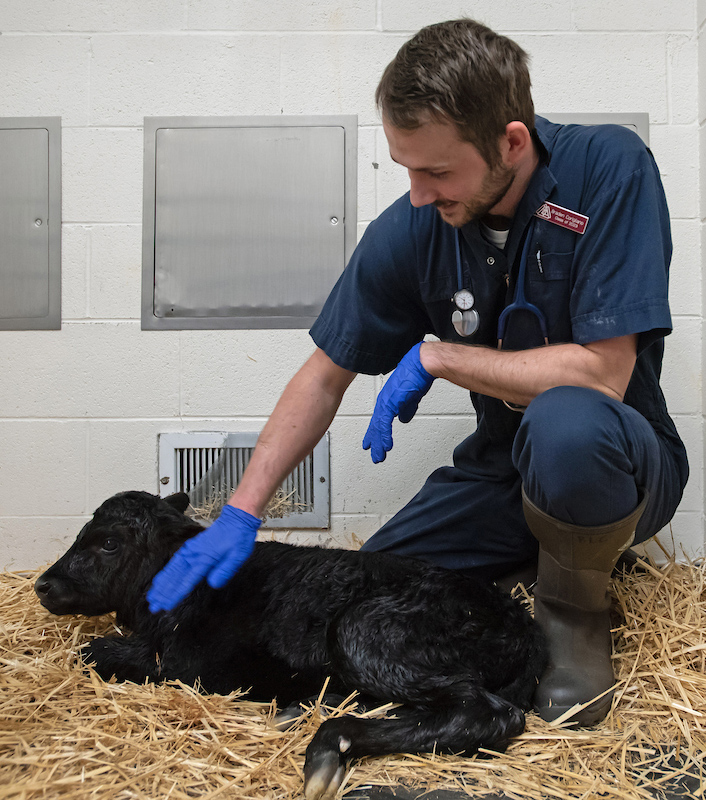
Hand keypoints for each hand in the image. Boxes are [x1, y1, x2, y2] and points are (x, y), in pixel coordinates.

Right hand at [147, 505, 261, 612]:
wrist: (235, 519)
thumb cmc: (239, 539)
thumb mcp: (238, 556)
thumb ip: (225, 570)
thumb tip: (212, 584)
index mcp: (206, 559)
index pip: (187, 581)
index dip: (176, 594)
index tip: (166, 605)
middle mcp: (195, 554)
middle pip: (175, 576)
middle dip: (163, 592)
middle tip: (153, 606)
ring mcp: (191, 550)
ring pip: (172, 569)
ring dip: (161, 583)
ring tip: (151, 596)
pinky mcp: (191, 547)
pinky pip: (175, 561)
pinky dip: (165, 571)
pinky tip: (160, 579)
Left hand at [362, 342, 434, 462]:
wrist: (422, 365)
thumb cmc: (418, 375)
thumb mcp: (411, 397)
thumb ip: (406, 409)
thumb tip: (403, 419)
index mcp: (388, 398)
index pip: (379, 419)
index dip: (376, 431)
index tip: (374, 441)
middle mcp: (384, 401)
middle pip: (376, 425)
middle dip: (374, 440)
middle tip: (373, 453)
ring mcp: (386, 402)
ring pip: (378, 427)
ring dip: (379, 443)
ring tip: (379, 456)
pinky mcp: (390, 404)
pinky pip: (385, 425)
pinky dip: (385, 436)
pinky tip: (386, 445)